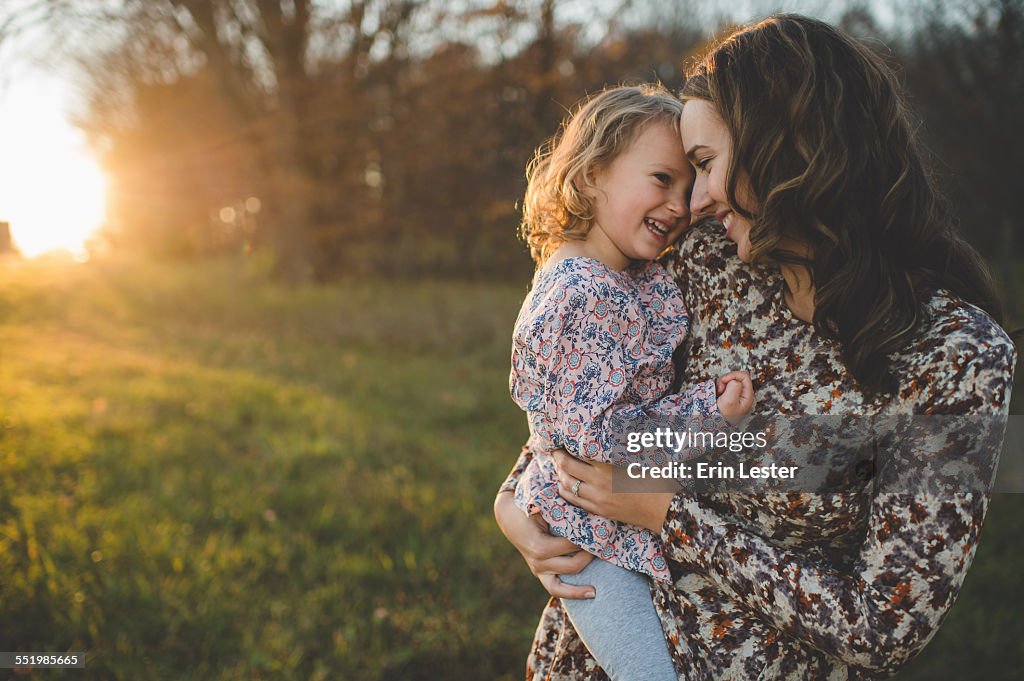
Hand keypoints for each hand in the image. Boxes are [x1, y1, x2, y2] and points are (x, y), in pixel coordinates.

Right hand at [493, 491, 595, 598]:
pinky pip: (555, 589)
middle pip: (572, 565)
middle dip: (590, 556)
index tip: (600, 531)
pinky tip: (589, 594)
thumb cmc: (528, 507)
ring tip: (595, 591)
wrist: (510, 517)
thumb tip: (582, 505)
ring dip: (580, 587)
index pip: (571, 546)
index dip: (588, 539)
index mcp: (539, 546)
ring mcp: (538, 570)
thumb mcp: (542, 506)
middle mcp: (537, 562)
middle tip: (601, 545)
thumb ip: (558, 508)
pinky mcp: (541, 574)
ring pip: (561, 587)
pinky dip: (571, 594)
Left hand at [552, 449, 674, 532]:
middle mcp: (597, 484)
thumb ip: (619, 448)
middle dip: (557, 457)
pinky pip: (573, 500)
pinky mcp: (599, 511)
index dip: (568, 444)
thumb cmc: (657, 479)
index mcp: (607, 467)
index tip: (564, 438)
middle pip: (566, 467)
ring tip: (559, 466)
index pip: (577, 452)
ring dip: (559, 474)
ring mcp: (596, 500)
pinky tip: (566, 484)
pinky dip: (565, 490)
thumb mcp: (638, 458)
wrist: (666, 510)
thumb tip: (609, 432)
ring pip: (566, 485)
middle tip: (556, 450)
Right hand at [716, 370, 754, 424]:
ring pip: (729, 380)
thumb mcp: (730, 401)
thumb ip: (735, 387)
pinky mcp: (729, 394)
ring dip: (722, 384)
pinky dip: (720, 387)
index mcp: (747, 394)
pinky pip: (725, 385)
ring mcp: (736, 393)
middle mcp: (743, 393)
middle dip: (726, 380)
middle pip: (737, 376)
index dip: (733, 375)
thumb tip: (734, 380)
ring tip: (719, 393)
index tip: (724, 382)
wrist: (715, 423)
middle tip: (721, 389)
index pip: (744, 375)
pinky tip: (718, 394)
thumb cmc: (723, 415)